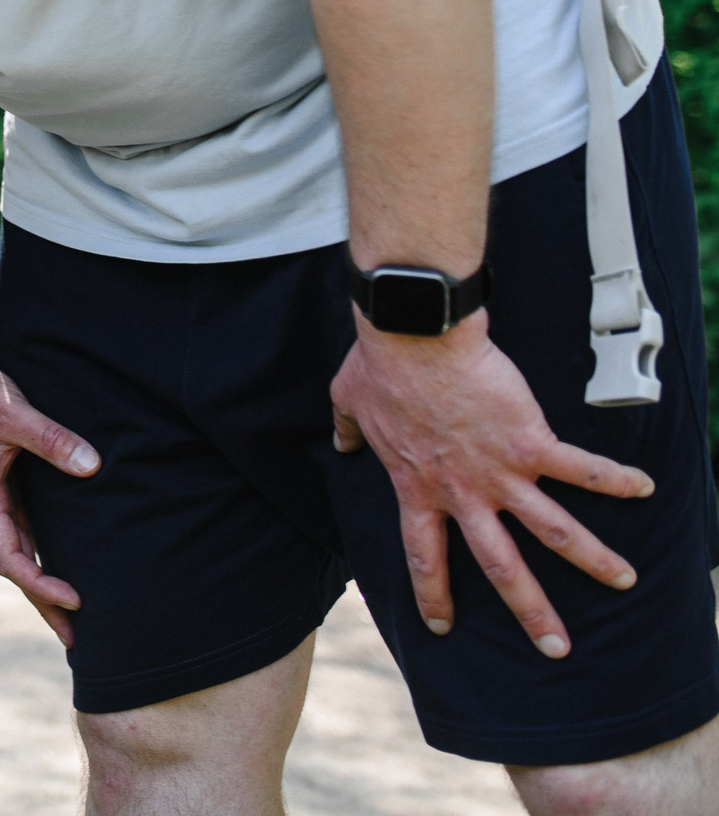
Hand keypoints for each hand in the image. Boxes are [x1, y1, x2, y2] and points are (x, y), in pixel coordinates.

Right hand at [0, 345, 99, 646]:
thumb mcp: (14, 414)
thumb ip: (53, 440)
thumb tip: (93, 466)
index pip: (9, 558)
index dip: (41, 585)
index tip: (76, 601)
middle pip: (15, 565)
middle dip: (43, 601)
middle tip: (76, 641)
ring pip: (19, 546)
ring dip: (43, 577)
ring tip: (73, 609)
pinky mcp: (1, 475)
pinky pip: (23, 522)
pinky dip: (42, 545)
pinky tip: (63, 553)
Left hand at [331, 312, 653, 655]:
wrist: (414, 336)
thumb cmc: (381, 364)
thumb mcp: (348, 402)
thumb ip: (348, 430)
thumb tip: (340, 443)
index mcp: (418, 487)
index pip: (424, 555)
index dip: (432, 592)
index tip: (441, 626)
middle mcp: (462, 493)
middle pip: (500, 566)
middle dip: (531, 611)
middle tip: (556, 648)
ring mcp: (499, 472)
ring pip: (553, 531)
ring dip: (593, 559)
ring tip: (624, 581)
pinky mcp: (531, 442)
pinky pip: (581, 469)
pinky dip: (616, 480)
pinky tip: (644, 489)